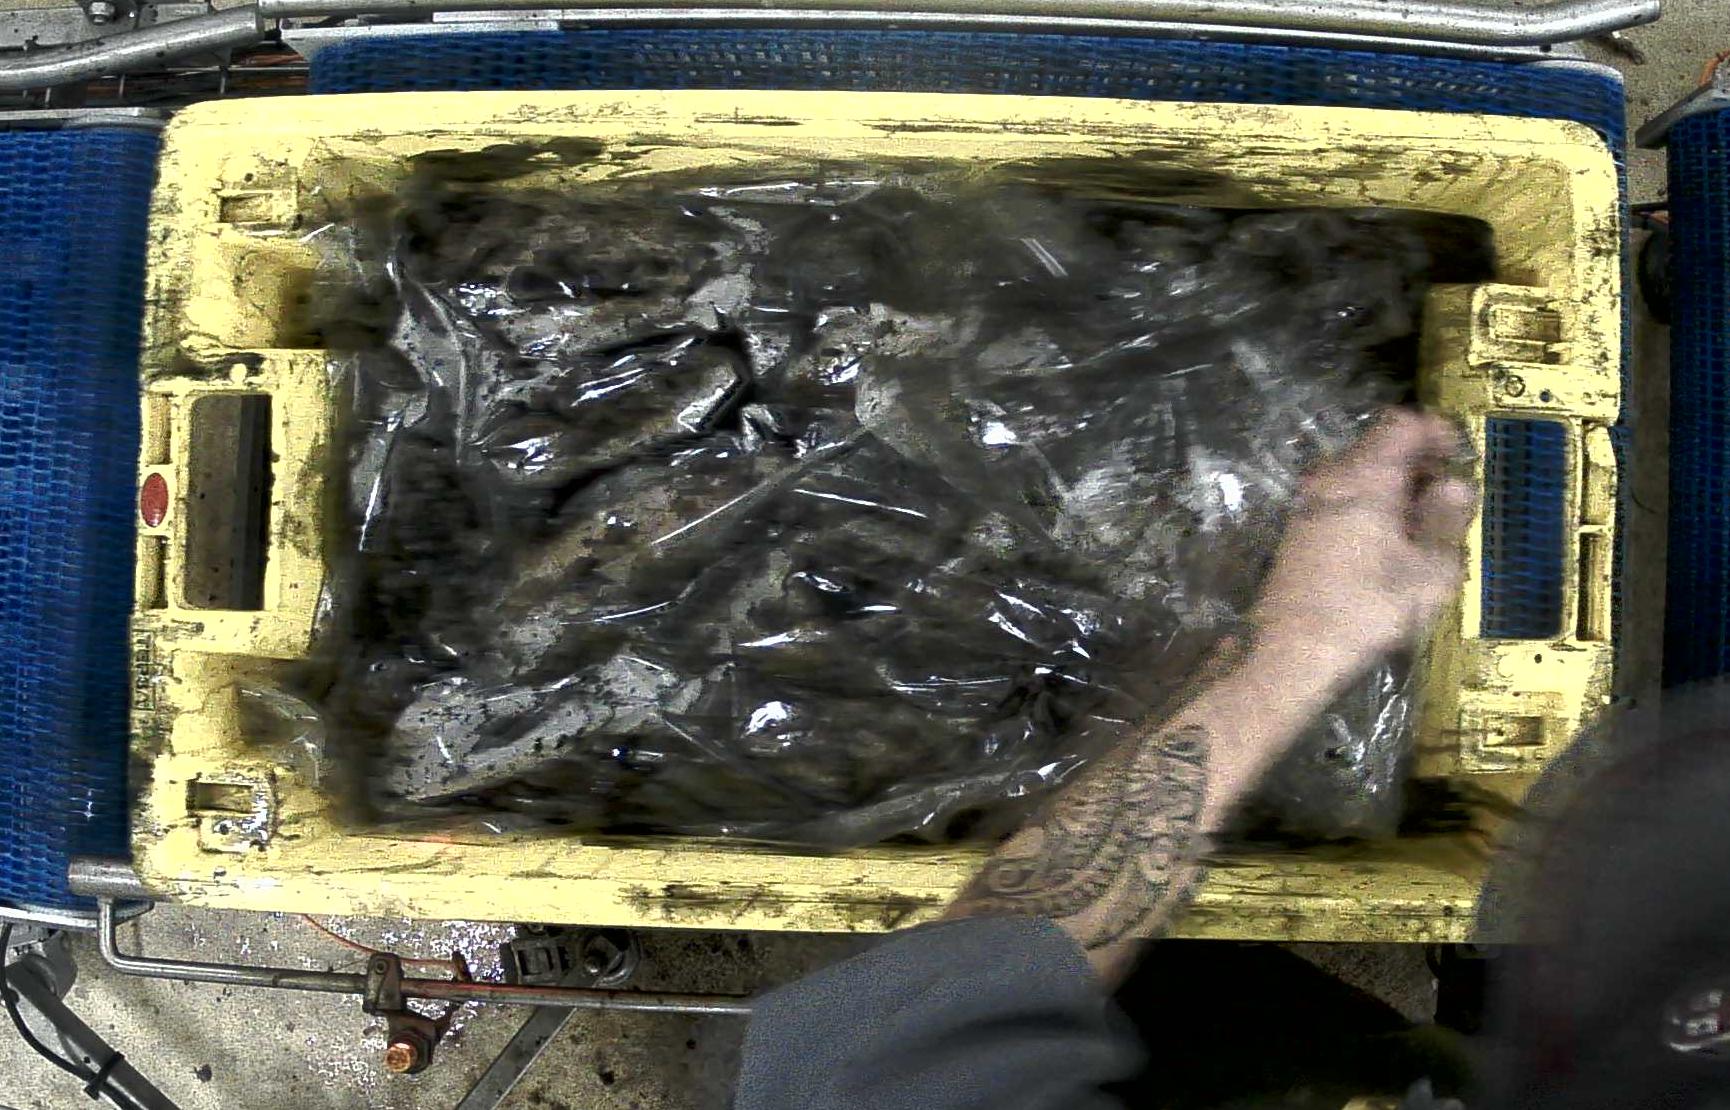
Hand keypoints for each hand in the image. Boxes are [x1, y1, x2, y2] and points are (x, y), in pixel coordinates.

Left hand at [1250, 408, 1474, 689]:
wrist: (1291, 653)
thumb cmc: (1368, 609)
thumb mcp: (1429, 571)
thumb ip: (1446, 520)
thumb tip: (1455, 485)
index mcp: (1365, 476)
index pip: (1403, 424)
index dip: (1436, 433)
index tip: (1460, 459)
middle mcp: (1330, 479)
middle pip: (1379, 448)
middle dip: (1418, 465)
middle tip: (1447, 500)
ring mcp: (1306, 505)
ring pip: (1358, 476)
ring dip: (1393, 490)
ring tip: (1421, 529)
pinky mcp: (1296, 533)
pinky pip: (1340, 501)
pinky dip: (1368, 509)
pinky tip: (1386, 547)